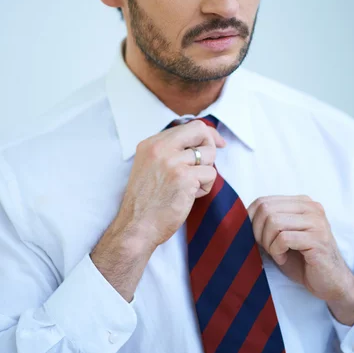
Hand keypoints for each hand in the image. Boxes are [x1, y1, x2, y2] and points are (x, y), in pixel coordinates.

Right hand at [114, 120, 225, 250]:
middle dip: (210, 145)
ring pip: (209, 154)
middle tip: (206, 164)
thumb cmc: (146, 202)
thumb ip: (170, 151)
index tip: (216, 143)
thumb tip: (201, 140)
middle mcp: (160, 148)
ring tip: (190, 186)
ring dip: (205, 172)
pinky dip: (205, 187)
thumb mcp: (150, 166)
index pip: (188, 126)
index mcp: (151, 144)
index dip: (206, 134)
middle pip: (200, 130)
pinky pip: (211, 174)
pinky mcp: (184, 177)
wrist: (137, 226)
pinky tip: (189, 196)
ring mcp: (172, 161)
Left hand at [248, 195, 353, 324]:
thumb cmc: (303, 260)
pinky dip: (277, 252)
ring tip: (277, 254)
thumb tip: (239, 220)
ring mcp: (316, 221)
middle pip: (266, 209)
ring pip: (273, 222)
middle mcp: (311, 207)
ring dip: (268, 243)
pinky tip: (284, 259)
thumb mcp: (281, 237)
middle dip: (258, 232)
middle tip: (266, 248)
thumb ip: (267, 223)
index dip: (251, 220)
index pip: (263, 201)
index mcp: (301, 202)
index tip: (255, 238)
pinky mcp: (317, 239)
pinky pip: (283, 238)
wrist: (331, 283)